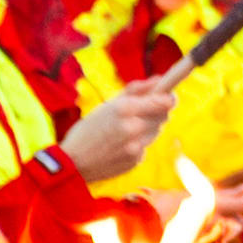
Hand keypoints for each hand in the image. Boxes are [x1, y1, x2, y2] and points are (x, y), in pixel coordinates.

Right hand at [62, 78, 176, 177]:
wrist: (73, 164)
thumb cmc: (88, 130)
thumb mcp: (108, 105)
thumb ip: (136, 90)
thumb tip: (159, 79)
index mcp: (126, 109)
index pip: (164, 102)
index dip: (169, 97)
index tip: (168, 96)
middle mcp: (134, 128)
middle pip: (163, 117)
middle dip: (158, 112)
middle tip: (144, 112)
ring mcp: (136, 147)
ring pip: (156, 132)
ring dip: (148, 128)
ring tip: (127, 130)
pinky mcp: (136, 161)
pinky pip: (145, 147)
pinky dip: (138, 143)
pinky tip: (121, 146)